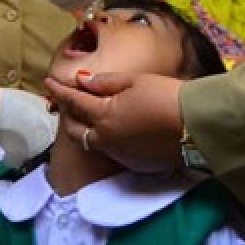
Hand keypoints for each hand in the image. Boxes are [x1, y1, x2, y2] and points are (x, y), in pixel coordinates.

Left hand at [45, 71, 183, 172]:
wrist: (196, 126)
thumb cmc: (166, 96)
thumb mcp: (135, 81)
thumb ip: (106, 82)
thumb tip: (83, 81)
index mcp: (103, 115)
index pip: (74, 101)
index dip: (60, 90)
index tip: (48, 82)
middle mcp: (106, 138)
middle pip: (76, 127)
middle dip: (67, 112)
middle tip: (64, 100)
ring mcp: (119, 153)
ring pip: (91, 141)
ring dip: (83, 128)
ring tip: (83, 115)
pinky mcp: (133, 163)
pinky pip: (109, 151)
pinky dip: (102, 139)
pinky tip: (110, 130)